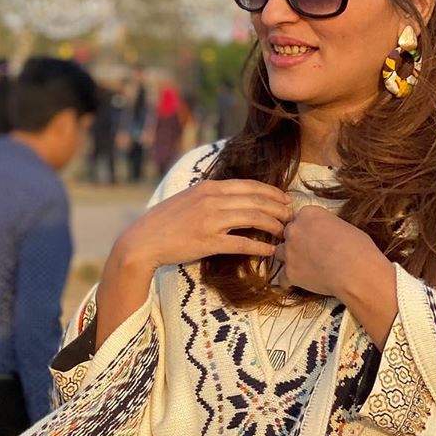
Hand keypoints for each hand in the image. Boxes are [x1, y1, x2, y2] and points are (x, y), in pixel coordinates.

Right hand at [111, 178, 291, 281]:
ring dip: (273, 225)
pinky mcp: (208, 242)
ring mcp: (211, 221)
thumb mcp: (188, 199)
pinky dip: (259, 246)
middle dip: (278, 208)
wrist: (143, 240)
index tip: (284, 199)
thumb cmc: (164, 222)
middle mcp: (212, 200)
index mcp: (209, 187)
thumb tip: (231, 198)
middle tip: (291, 217)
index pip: (249, 185)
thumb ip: (210, 197)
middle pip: (256, 200)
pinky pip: (241, 243)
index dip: (271, 192)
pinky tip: (270, 250)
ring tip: (285, 232)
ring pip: (253, 218)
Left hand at [278, 206, 397, 346]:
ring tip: (303, 266)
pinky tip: (298, 282)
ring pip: (280, 254)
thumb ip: (325, 227)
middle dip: (296, 242)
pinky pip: (282, 278)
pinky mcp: (289, 273)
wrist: (356, 272)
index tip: (314, 236)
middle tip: (310, 252)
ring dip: (289, 259)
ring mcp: (289, 252)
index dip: (307, 229)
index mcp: (308, 214)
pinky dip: (289, 281)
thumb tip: (324, 234)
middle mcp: (294, 230)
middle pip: (287, 234)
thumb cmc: (358, 247)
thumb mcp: (343, 226)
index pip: (299, 218)